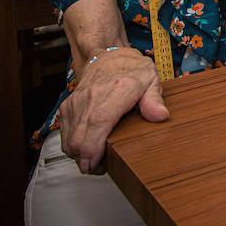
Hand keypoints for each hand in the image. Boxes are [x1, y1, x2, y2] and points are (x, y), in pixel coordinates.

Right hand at [58, 48, 166, 173]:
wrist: (108, 57)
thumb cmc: (132, 71)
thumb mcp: (152, 81)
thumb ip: (154, 100)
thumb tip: (160, 116)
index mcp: (119, 89)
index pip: (99, 120)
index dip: (93, 146)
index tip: (95, 163)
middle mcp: (94, 95)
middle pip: (80, 136)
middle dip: (86, 160)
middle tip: (101, 168)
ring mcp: (78, 101)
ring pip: (69, 138)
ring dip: (79, 155)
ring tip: (95, 160)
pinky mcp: (67, 107)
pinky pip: (64, 134)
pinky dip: (72, 146)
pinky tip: (86, 149)